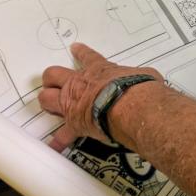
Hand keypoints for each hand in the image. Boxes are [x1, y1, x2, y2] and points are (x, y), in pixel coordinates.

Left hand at [38, 42, 162, 151]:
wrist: (132, 106)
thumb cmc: (139, 89)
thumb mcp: (144, 75)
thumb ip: (140, 77)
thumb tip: (148, 80)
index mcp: (100, 70)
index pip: (88, 57)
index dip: (81, 52)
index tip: (75, 49)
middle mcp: (82, 83)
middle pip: (54, 74)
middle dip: (52, 79)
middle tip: (53, 82)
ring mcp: (74, 102)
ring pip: (46, 98)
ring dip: (47, 102)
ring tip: (49, 106)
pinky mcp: (74, 123)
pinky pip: (62, 135)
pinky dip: (59, 141)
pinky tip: (54, 145)